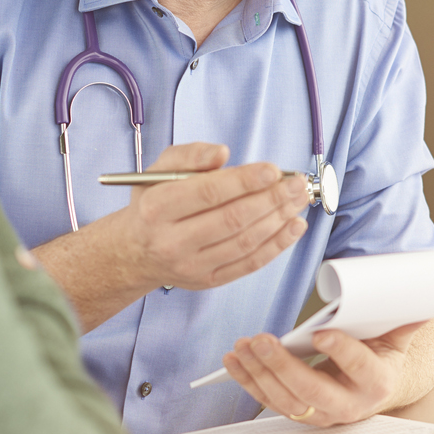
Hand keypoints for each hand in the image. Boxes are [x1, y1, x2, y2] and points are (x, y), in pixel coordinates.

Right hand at [118, 141, 310, 290]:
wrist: (135, 251)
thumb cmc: (152, 204)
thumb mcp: (158, 170)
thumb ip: (189, 155)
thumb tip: (221, 153)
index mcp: (157, 208)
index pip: (208, 193)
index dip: (244, 181)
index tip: (272, 170)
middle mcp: (172, 241)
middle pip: (232, 219)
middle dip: (271, 199)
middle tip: (296, 183)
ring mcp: (191, 265)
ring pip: (245, 242)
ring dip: (279, 219)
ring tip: (298, 200)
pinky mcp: (207, 281)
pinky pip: (249, 264)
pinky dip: (276, 245)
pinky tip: (293, 226)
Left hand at [221, 322, 425, 426]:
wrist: (375, 388)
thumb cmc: (383, 356)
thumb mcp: (398, 338)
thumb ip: (406, 320)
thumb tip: (427, 299)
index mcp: (378, 383)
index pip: (360, 368)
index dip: (342, 352)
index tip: (320, 332)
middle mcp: (349, 406)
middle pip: (312, 391)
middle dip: (284, 368)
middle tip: (263, 340)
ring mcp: (321, 414)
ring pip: (285, 400)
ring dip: (259, 373)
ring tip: (242, 345)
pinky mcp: (299, 413)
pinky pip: (269, 400)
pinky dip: (247, 381)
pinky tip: (233, 360)